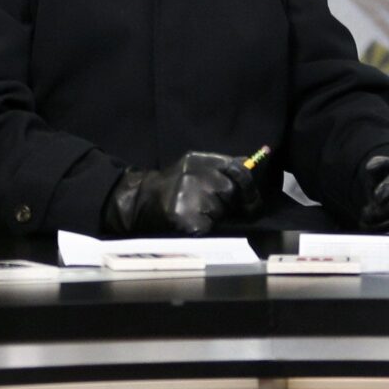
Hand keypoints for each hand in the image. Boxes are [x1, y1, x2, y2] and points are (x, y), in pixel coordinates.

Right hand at [105, 151, 258, 235]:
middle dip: (228, 203)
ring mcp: (188, 197)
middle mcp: (193, 175)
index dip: (248, 184)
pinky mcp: (184, 218)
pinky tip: (190, 223)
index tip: (251, 199)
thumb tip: (250, 163)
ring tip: (195, 212)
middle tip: (212, 206)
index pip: (236, 168)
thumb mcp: (194, 167)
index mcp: (197, 160)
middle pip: (230, 192)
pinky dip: (204, 228)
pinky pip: (209, 226)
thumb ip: (221, 165)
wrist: (138, 201)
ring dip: (214, 216)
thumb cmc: (172, 185)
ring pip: (221, 211)